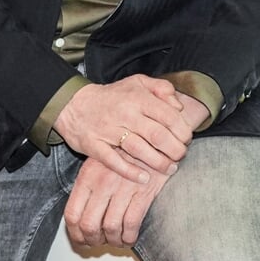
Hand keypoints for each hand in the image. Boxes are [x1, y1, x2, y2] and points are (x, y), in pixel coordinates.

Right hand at [54, 75, 194, 184]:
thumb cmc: (112, 96)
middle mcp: (125, 114)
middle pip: (157, 135)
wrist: (73, 104)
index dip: (182, 130)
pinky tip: (144, 178)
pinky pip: (114, 161)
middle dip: (175, 149)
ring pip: (139, 150)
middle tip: (181, 156)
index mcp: (138, 98)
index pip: (168, 116)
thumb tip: (179, 106)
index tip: (186, 139)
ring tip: (170, 169)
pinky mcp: (94, 146)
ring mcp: (108, 131)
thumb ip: (162, 88)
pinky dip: (130, 172)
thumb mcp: (138, 82)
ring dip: (158, 162)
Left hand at [65, 154, 167, 247]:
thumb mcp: (100, 163)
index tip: (81, 240)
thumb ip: (89, 186)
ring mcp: (122, 188)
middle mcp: (102, 183)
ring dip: (113, 241)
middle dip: (93, 240)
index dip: (75, 234)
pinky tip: (130, 237)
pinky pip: (131, 224)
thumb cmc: (127, 153)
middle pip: (89, 225)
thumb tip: (82, 216)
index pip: (72, 214)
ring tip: (117, 241)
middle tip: (100, 243)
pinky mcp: (142, 192)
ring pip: (110, 227)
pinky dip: (129, 237)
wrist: (155, 139)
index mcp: (88, 176)